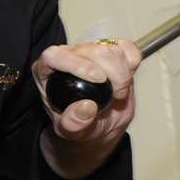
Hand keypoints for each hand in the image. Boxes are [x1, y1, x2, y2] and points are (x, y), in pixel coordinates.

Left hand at [34, 38, 140, 176]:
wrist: (99, 123)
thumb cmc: (79, 124)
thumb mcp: (71, 131)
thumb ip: (73, 124)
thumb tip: (85, 107)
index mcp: (47, 71)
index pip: (54, 56)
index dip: (77, 64)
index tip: (99, 79)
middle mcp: (68, 57)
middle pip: (90, 49)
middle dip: (112, 73)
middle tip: (116, 94)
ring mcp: (90, 51)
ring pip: (110, 48)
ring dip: (123, 72)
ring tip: (119, 92)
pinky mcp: (111, 50)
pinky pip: (126, 47)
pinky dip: (132, 62)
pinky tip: (126, 79)